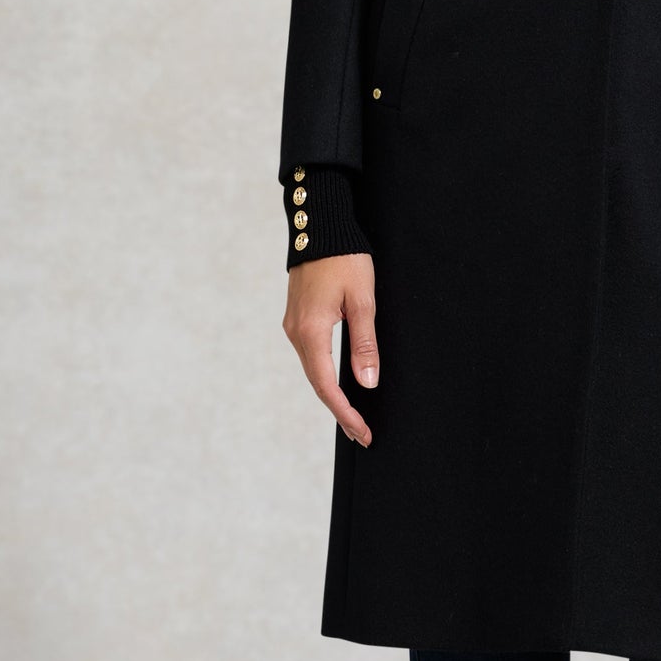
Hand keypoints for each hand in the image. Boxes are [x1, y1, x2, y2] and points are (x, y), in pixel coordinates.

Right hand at [282, 252, 378, 445]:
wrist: (320, 226)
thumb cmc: (345, 259)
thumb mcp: (363, 300)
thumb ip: (364, 343)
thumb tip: (366, 383)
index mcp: (311, 332)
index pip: (328, 387)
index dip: (346, 413)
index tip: (363, 433)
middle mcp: (296, 333)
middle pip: (317, 384)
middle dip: (340, 411)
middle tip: (361, 434)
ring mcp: (294, 325)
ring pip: (313, 370)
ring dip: (332, 394)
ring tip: (353, 415)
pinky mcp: (297, 318)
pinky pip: (311, 355)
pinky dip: (325, 375)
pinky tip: (339, 384)